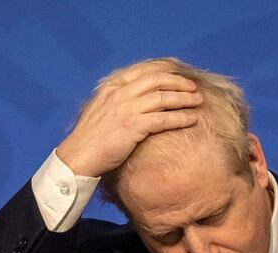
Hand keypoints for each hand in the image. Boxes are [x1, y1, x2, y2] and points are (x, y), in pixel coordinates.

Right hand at [56, 62, 202, 176]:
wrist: (79, 156)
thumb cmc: (90, 139)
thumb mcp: (101, 110)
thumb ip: (117, 101)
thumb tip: (136, 101)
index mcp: (112, 87)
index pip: (143, 72)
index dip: (165, 72)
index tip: (178, 77)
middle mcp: (120, 94)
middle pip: (156, 80)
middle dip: (178, 83)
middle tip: (193, 88)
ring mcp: (126, 109)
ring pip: (163, 98)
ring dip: (184, 99)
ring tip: (198, 101)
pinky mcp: (133, 126)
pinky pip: (163, 119)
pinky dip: (180, 118)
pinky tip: (192, 119)